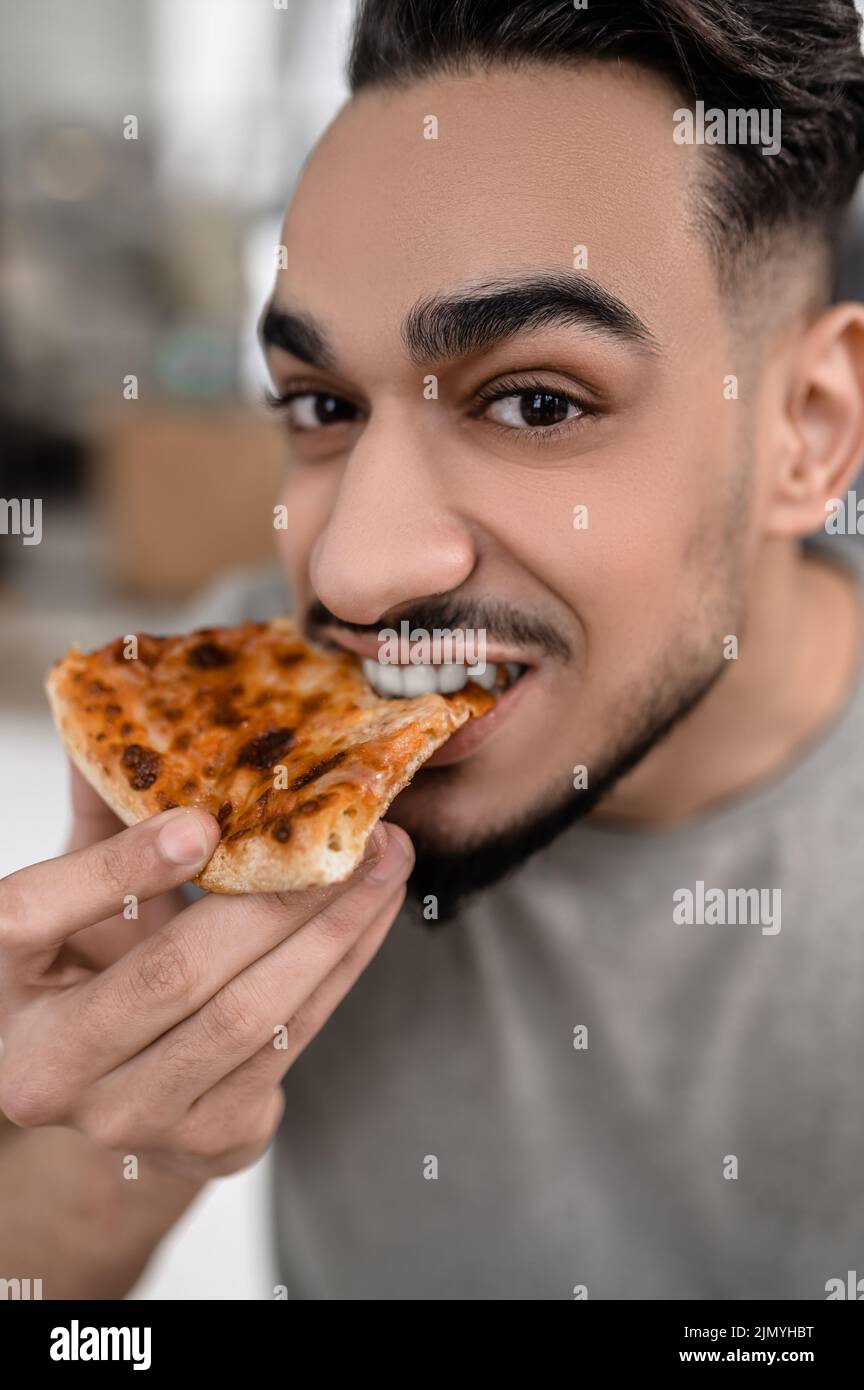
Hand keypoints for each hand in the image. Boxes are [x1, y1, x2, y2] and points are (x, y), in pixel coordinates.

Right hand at [0, 779, 412, 1180]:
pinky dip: (342, 969)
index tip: (200, 823)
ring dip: (333, 930)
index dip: (117, 868)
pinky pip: (290, 1043)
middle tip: (352, 830)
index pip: (32, 916)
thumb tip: (126, 705)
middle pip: (169, 974)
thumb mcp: (77, 892)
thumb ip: (102, 811)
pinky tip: (373, 915)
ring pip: (248, 1015)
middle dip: (277, 896)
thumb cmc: (92, 966)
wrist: (112, 1089)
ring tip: (387, 862)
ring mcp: (127, 1118)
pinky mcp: (206, 1140)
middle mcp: (45, 1069)